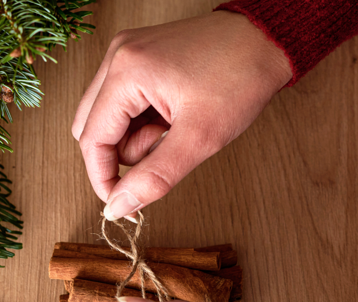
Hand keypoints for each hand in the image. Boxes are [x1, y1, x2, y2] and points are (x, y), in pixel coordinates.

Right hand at [72, 11, 291, 219]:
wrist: (266, 40)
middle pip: (91, 128)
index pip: (91, 139)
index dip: (103, 179)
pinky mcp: (138, 56)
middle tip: (163, 149)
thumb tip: (120, 206)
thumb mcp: (199, 138)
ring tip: (175, 127)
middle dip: (123, 153)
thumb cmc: (240, 77)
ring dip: (137, 136)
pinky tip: (173, 115)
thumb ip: (154, 177)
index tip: (122, 203)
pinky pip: (123, 102)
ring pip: (108, 118)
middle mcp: (117, 57)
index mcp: (126, 72)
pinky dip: (143, 120)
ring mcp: (126, 54)